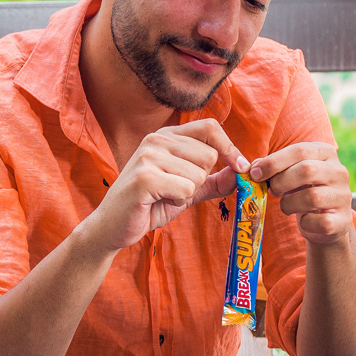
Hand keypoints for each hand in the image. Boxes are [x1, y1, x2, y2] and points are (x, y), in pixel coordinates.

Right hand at [85, 119, 248, 251]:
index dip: (230, 148)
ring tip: (163, 197)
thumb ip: (213, 180)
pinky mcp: (144, 178)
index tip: (240, 167)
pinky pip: (186, 189)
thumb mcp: (187, 190)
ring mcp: (147, 157)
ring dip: (187, 194)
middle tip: (174, 190)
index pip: (210, 128)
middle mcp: (155, 140)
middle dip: (200, 180)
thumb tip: (243, 171)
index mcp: (165, 136)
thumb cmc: (149, 205)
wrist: (113, 226)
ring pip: (198, 175)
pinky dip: (177, 202)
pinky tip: (157, 202)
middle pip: (209, 156)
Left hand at [250, 143, 353, 244]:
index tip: (254, 173)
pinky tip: (303, 219)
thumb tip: (254, 168)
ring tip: (286, 206)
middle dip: (280, 182)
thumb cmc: (301, 190)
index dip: (273, 162)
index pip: (299, 150)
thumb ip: (272, 167)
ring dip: (289, 204)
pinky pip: (318, 221)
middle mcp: (339, 172)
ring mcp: (344, 196)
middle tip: (272, 191)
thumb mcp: (289, 173)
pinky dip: (304, 222)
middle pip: (306, 170)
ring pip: (312, 197)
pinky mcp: (343, 220)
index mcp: (325, 153)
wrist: (325, 221)